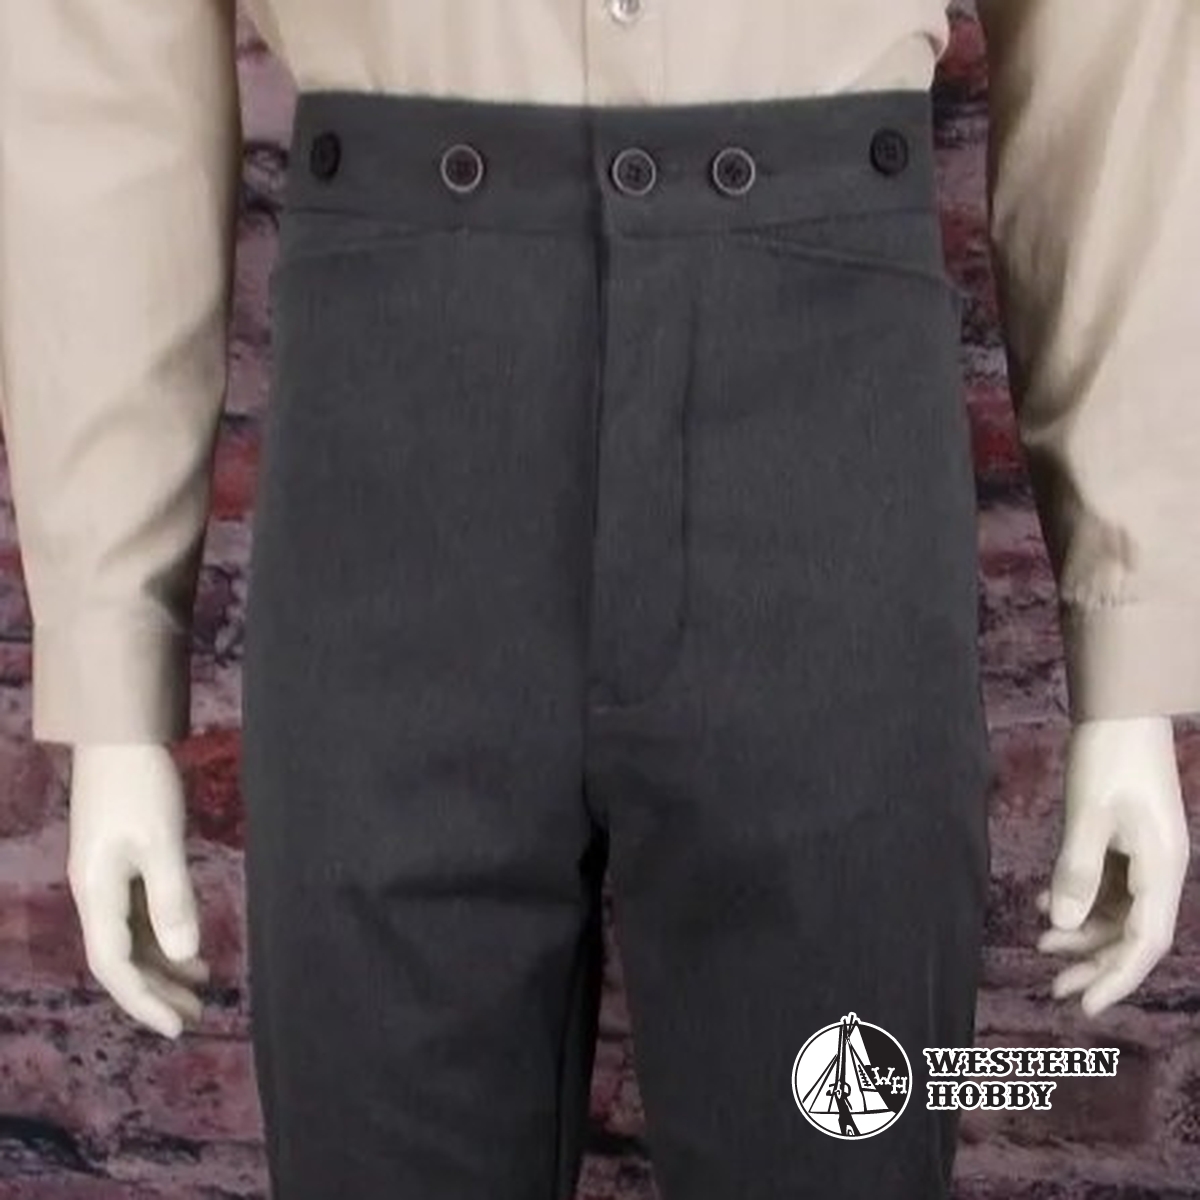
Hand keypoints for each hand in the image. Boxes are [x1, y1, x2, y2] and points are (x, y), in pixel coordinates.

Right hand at [66, 743, 209, 1037]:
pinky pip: (138, 914)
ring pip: (132, 938)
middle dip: (155, 991)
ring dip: (163, 965)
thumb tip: (183, 956)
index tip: (177, 1027)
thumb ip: (172, 899)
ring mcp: (106, 878)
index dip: (144, 1001)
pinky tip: (191, 946)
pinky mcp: (121, 862)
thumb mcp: (161, 842)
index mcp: (96, 894)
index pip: (115, 966)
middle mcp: (94, 894)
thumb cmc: (140, 786)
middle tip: (195, 1016)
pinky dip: (164, 934)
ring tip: (201, 988)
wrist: (118, 734)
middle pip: (122, 958)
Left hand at [1035, 715, 1188, 1015]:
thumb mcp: (1086, 816)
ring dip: (1083, 932)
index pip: (1144, 942)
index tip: (1084, 1006)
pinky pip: (1107, 886)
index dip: (1115, 977)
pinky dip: (1079, 900)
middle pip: (1132, 934)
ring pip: (1118, 913)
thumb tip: (1059, 924)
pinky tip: (1043, 903)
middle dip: (1096, 963)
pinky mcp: (1128, 842)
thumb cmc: (1109, 758)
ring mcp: (1145, 856)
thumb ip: (1075, 872)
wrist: (1121, 711)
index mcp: (1162, 869)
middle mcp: (1161, 870)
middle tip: (1054, 986)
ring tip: (1041, 944)